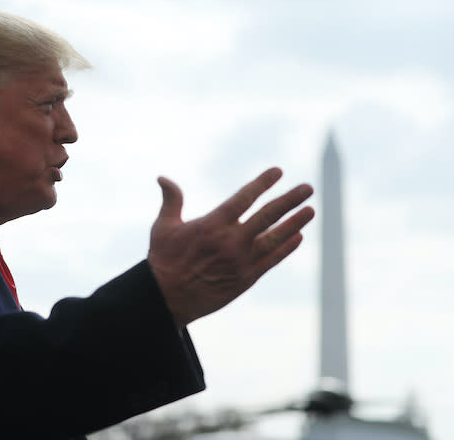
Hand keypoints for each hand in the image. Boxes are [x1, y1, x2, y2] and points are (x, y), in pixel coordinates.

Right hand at [148, 167, 314, 327]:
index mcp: (212, 224)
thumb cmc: (163, 260)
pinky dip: (286, 247)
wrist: (167, 299)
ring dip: (295, 223)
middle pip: (268, 215)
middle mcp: (231, 241)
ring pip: (275, 238)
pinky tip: (298, 237)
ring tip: (310, 210)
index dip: (263, 183)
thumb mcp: (163, 227)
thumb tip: (162, 178)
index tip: (278, 172)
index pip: (244, 198)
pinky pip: (272, 260)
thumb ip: (171, 200)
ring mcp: (241, 261)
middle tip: (307, 188)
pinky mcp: (246, 278)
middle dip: (289, 199)